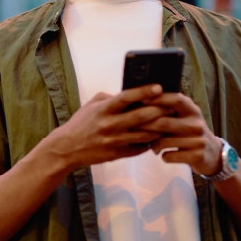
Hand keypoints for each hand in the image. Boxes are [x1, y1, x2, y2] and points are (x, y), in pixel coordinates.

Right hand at [36, 84, 171, 174]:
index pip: (126, 97)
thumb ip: (112, 98)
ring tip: (170, 121)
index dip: (144, 91)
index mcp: (104, 109)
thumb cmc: (82, 123)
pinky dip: (150, 142)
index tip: (159, 87)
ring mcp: (114, 141)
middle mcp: (109, 125)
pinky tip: (157, 137)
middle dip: (159, 110)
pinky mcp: (116, 154)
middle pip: (140, 117)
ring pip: (144, 135)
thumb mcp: (93, 105)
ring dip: (159, 128)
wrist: (67, 148)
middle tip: (172, 105)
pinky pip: (139, 148)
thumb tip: (133, 93)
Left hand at [141, 92, 221, 176]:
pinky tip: (164, 155)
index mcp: (193, 111)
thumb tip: (143, 100)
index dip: (158, 99)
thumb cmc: (191, 134)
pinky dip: (163, 156)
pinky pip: (170, 156)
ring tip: (152, 146)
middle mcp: (197, 124)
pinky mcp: (197, 156)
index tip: (141, 100)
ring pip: (164, 142)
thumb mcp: (187, 118)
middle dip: (146, 126)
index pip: (176, 99)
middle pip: (164, 122)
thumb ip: (171, 110)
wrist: (213, 155)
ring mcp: (198, 140)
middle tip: (135, 129)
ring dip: (153, 145)